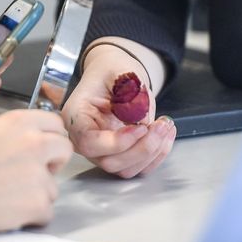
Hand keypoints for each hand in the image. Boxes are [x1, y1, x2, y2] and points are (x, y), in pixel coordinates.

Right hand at [0, 109, 72, 231]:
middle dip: (52, 161)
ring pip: (53, 185)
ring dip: (38, 192)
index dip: (49, 137)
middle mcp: (34, 143)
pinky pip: (46, 211)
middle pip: (64, 149)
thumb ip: (13, 134)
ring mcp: (39, 174)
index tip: (43, 148)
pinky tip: (11, 211)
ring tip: (10, 195)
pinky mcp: (38, 202)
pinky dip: (32, 215)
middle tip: (33, 172)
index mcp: (20, 123)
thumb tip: (28, 140)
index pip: (55, 123)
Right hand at [61, 45, 175, 178]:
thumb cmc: (112, 73)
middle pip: (109, 161)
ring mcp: (102, 151)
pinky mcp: (120, 156)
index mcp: (76, 117)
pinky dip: (157, 155)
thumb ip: (129, 93)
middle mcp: (85, 139)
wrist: (116, 77)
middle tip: (160, 125)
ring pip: (125, 169)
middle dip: (141, 148)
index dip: (116, 142)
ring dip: (152, 152)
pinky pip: (139, 168)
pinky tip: (165, 135)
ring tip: (165, 125)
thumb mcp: (120, 72)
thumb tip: (140, 120)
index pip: (88, 143)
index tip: (140, 128)